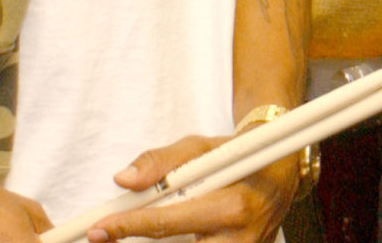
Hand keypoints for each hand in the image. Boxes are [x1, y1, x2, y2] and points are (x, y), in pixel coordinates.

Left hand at [89, 133, 297, 242]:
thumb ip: (161, 161)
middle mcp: (239, 240)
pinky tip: (160, 239)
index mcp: (233, 206)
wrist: (280, 173)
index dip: (129, 226)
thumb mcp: (202, 147)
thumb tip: (124, 180)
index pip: (170, 221)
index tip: (100, 228)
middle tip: (106, 241)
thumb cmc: (237, 156)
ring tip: (126, 238)